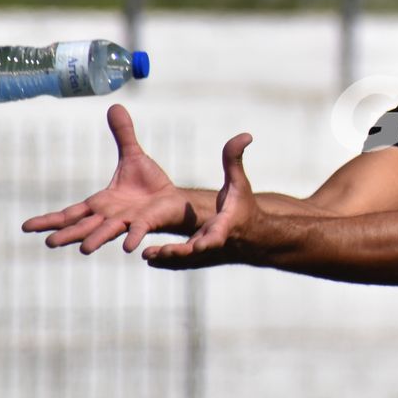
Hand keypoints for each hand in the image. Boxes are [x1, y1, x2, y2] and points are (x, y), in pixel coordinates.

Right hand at [22, 104, 194, 254]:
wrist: (174, 199)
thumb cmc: (150, 185)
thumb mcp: (133, 155)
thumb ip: (123, 135)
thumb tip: (115, 106)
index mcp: (101, 203)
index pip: (70, 213)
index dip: (49, 220)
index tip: (26, 227)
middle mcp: (110, 216)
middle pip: (83, 226)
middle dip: (67, 234)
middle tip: (50, 242)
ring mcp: (127, 221)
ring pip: (107, 232)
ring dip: (95, 239)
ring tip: (83, 249)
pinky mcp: (146, 223)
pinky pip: (138, 231)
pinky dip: (133, 238)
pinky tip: (129, 247)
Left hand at [144, 132, 256, 269]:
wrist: (249, 234)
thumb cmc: (243, 207)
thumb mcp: (239, 183)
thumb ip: (235, 160)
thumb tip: (245, 135)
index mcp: (226, 226)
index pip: (218, 235)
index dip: (208, 240)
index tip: (199, 244)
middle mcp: (213, 243)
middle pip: (196, 252)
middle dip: (179, 253)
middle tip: (158, 252)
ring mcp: (204, 254)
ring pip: (184, 260)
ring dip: (167, 259)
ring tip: (148, 255)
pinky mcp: (196, 259)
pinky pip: (180, 263)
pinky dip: (166, 262)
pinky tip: (150, 258)